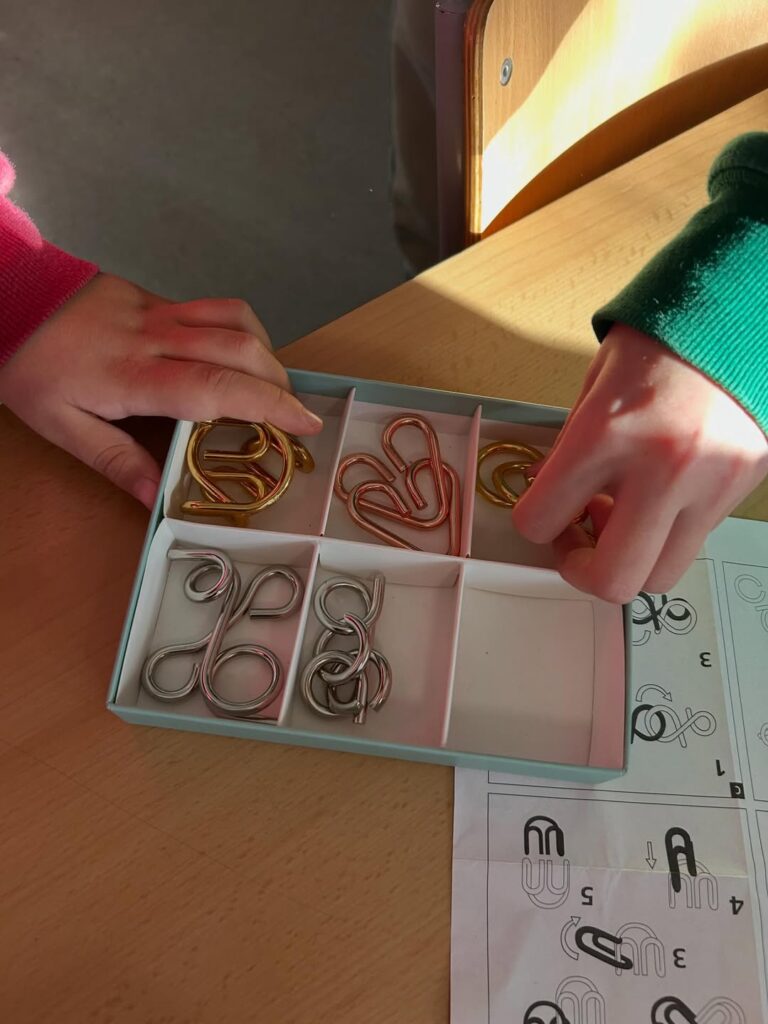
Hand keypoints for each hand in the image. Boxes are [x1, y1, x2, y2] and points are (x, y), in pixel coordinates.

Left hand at [0, 274, 321, 507]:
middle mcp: (158, 338)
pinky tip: (241, 356)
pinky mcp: (159, 297)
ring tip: (274, 387)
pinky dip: (244, 332)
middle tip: (296, 416)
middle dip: (281, 383)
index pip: (216, 388)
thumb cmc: (34, 368)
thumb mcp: (63, 427)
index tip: (303, 426)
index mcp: (135, 376)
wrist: (12, 297)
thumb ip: (116, 461)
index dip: (268, 406)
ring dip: (268, 352)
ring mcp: (161, 311)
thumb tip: (160, 500)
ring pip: (236, 319)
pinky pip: (217, 307)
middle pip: (240, 349)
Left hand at [512, 324, 767, 602]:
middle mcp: (661, 467)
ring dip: (630, 561)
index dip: (534, 525)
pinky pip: (691, 543)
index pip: (541, 520)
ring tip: (621, 520)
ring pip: (658, 576)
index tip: (542, 515)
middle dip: (582, 570)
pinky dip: (664, 535)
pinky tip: (656, 499)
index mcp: (607, 432)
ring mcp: (709, 485)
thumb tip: (551, 499)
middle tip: (577, 545)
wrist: (738, 315)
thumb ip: (569, 452)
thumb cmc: (661, 344)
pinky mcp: (740, 490)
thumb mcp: (593, 390)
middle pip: (611, 579)